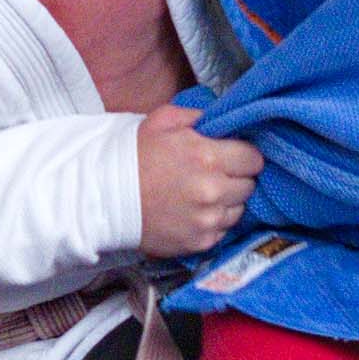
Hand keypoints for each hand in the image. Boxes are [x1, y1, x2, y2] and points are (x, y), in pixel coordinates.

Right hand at [137, 103, 261, 257]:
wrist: (104, 197)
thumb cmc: (133, 156)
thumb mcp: (163, 120)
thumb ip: (199, 117)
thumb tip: (222, 121)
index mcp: (208, 156)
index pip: (254, 158)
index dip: (244, 155)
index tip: (233, 156)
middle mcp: (214, 190)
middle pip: (249, 185)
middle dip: (236, 178)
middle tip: (215, 175)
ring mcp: (208, 220)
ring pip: (238, 209)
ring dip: (227, 201)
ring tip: (203, 195)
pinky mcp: (200, 242)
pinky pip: (223, 230)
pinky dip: (213, 222)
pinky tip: (194, 212)